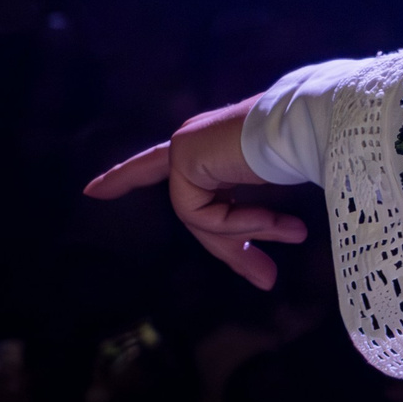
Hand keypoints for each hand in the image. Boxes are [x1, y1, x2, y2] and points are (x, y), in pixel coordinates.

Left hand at [85, 95, 307, 288]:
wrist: (310, 123)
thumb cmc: (305, 145)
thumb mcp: (275, 187)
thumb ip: (256, 214)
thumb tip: (268, 266)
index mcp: (214, 142)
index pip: (158, 164)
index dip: (126, 177)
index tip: (91, 192)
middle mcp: (194, 141)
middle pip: (200, 211)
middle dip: (233, 248)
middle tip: (266, 278)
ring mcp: (185, 147)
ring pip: (201, 218)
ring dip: (246, 236)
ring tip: (297, 234)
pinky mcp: (184, 156)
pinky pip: (202, 214)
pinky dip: (238, 224)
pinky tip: (274, 220)